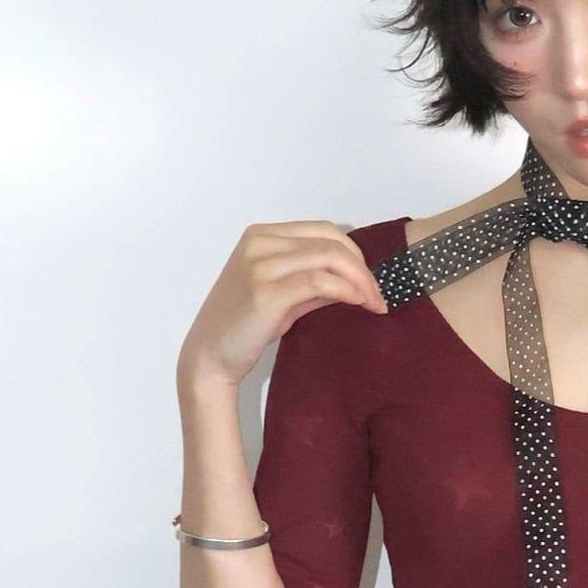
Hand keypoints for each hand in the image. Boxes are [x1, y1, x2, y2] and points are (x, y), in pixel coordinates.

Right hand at [179, 220, 383, 389]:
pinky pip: (319, 282)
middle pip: (330, 242)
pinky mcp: (266, 292)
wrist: (209, 357)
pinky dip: (346, 290)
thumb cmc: (242, 328)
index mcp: (261, 236)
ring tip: (374, 304)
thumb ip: (313, 282)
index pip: (323, 230)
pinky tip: (358, 303)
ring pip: (329, 258)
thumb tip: (355, 281)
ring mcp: (260, 265)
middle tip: (378, 296)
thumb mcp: (281, 295)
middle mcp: (259, 243)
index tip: (370, 281)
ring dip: (361, 281)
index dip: (354, 253)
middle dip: (363, 268)